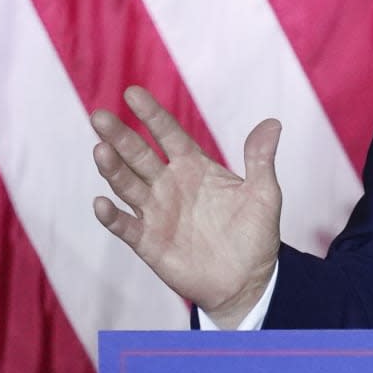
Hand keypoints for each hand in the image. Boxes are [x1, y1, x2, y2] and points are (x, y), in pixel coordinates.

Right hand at [91, 85, 281, 327]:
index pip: (169, 134)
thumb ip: (261, 159)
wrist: (248, 279)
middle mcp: (170, 185)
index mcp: (195, 167)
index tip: (133, 92)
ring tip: (100, 149)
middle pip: (139, 155)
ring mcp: (156, 212)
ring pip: (128, 185)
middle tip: (99, 116)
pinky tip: (102, 202)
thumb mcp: (264, 193)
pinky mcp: (149, 242)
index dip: (152, 115)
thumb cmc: (256, 233)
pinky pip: (126, 226)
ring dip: (113, 169)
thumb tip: (272, 123)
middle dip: (120, 136)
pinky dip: (112, 216)